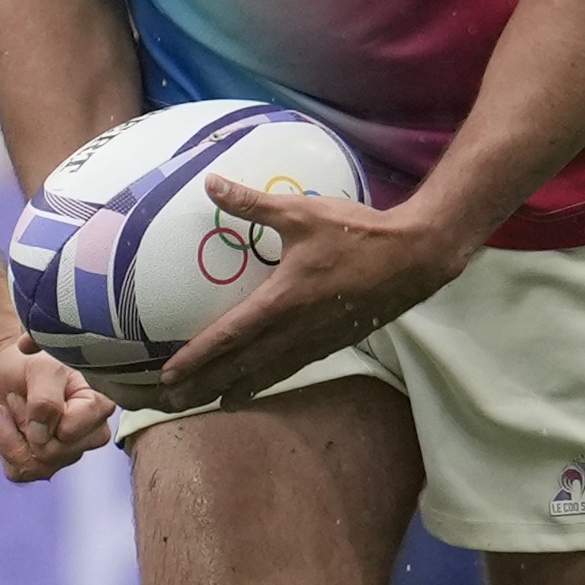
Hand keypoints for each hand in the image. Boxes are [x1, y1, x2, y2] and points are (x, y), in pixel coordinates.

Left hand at [0, 333, 116, 481]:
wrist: (3, 371)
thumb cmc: (30, 365)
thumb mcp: (42, 368)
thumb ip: (47, 400)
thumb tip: (41, 438)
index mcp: (98, 409)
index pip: (72, 429)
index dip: (47, 413)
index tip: (38, 387)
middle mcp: (88, 437)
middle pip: (55, 452)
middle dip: (28, 422)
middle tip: (25, 397)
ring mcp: (65, 455)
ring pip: (35, 465)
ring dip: (13, 432)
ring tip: (14, 409)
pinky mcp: (39, 467)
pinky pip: (18, 471)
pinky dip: (3, 444)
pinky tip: (7, 425)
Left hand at [152, 179, 468, 413]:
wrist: (413, 258)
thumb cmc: (356, 234)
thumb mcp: (300, 213)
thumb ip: (252, 203)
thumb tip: (210, 182)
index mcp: (282, 302)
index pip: (229, 336)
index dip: (198, 357)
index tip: (170, 374)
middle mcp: (294, 330)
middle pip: (241, 366)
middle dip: (205, 383)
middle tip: (171, 400)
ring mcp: (315, 341)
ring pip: (266, 373)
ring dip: (234, 388)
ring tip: (209, 403)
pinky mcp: (332, 343)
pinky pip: (290, 368)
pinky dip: (266, 382)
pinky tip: (256, 386)